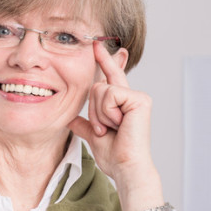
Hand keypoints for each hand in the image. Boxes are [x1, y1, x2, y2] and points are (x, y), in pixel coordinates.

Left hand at [68, 41, 163, 210]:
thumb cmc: (113, 154)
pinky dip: (107, 113)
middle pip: (96, 86)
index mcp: (121, 103)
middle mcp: (131, 96)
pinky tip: (118, 125)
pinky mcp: (140, 100)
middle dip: (93, 110)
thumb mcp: (93, 136)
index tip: (95, 44)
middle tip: (105, 129)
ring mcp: (137, 97)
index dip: (103, 60)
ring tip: (112, 129)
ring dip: (99, 114)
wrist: (124, 166)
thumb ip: (84, 125)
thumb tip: (70, 119)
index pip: (109, 78)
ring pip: (101, 91)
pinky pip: (110, 95)